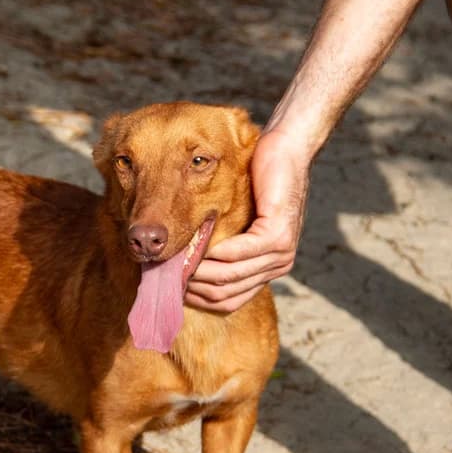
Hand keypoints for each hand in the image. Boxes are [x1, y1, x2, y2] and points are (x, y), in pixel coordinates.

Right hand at [185, 129, 310, 311]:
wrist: (285, 152)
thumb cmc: (255, 180)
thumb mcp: (236, 220)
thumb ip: (219, 245)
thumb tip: (180, 266)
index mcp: (267, 269)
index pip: (227, 301)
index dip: (197, 298)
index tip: (172, 287)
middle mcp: (277, 267)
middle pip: (225, 293)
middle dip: (193, 286)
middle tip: (166, 274)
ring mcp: (281, 254)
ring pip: (230, 276)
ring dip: (200, 270)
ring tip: (176, 261)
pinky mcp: (278, 235)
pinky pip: (240, 253)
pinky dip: (217, 252)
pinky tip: (199, 245)